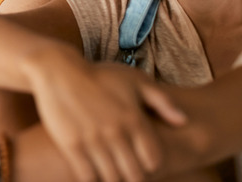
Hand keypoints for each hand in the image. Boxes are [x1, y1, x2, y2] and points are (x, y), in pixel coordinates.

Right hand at [26, 55, 185, 181]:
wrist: (58, 70)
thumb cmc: (99, 75)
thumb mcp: (135, 79)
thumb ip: (162, 100)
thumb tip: (183, 121)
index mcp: (134, 119)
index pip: (153, 160)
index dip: (151, 165)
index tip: (142, 162)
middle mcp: (116, 132)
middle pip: (134, 175)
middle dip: (133, 177)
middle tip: (126, 171)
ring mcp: (93, 140)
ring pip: (111, 178)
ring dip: (113, 179)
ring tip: (110, 171)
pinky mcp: (71, 145)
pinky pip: (87, 176)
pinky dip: (92, 179)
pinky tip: (91, 171)